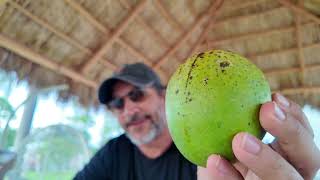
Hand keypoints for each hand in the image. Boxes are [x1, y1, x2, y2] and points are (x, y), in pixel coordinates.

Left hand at [197, 93, 319, 179]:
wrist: (214, 177)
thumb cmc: (221, 154)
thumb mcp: (224, 132)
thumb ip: (229, 113)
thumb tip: (218, 74)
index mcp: (289, 157)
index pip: (303, 136)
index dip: (295, 117)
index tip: (273, 96)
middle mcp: (291, 175)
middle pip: (309, 159)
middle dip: (292, 132)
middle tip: (267, 110)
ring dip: (268, 160)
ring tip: (240, 141)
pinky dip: (228, 177)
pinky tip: (213, 160)